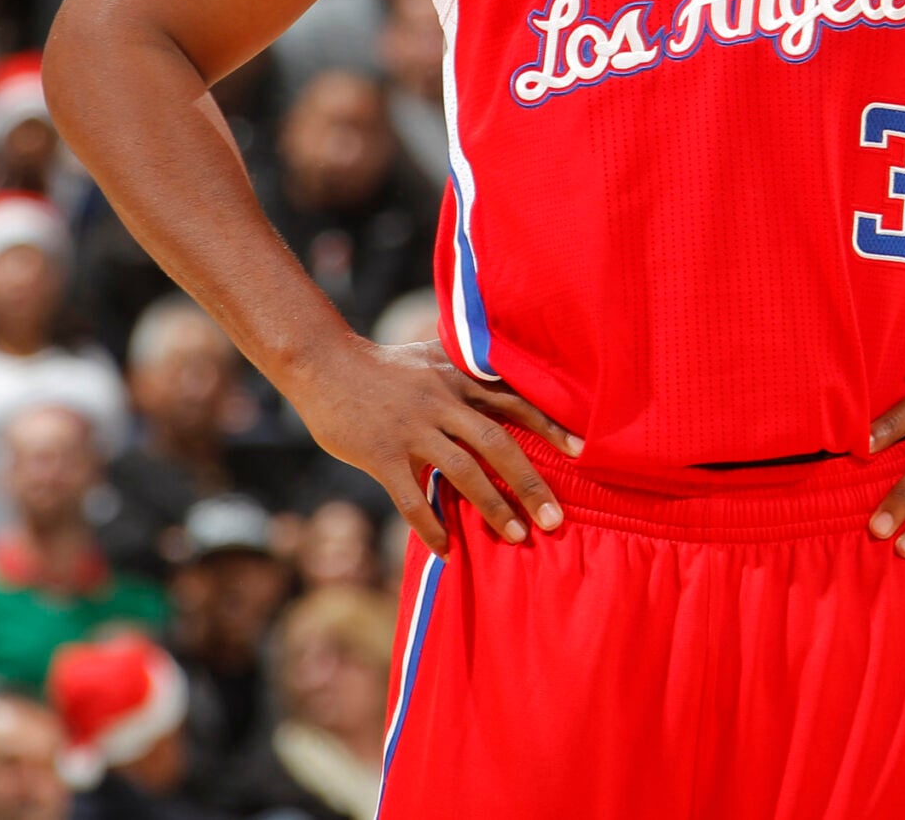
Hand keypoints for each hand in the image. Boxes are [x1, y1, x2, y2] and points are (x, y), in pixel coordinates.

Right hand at [289, 337, 582, 555]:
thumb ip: (466, 366)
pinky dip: (431, 526)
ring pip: (462, 472)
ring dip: (493, 507)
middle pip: (497, 443)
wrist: (324, 364)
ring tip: (518, 537)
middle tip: (556, 519)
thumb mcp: (431, 354)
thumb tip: (503, 371)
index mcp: (458, 378)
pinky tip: (447, 550)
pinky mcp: (381, 454)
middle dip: (530, 483)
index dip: (549, 425)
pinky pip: (411, 498)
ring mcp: (412, 429)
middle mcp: (442, 402)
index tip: (581, 451)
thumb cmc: (382, 363)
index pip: (513, 402)